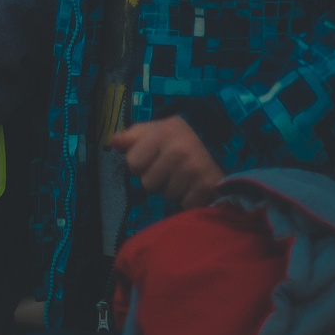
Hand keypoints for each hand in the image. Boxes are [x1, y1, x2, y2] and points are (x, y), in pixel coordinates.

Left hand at [110, 117, 224, 210]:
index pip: (133, 163)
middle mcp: (179, 150)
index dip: (140, 163)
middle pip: (147, 183)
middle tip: (172, 168)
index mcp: (163, 133)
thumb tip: (113, 142)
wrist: (221, 148)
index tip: (154, 157)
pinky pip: (184, 203)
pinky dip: (188, 199)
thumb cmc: (178, 139)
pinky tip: (195, 185)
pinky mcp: (207, 186)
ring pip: (165, 195)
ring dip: (172, 189)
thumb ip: (131, 136)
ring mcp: (194, 169)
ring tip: (185, 176)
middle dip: (156, 178)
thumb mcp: (154, 131)